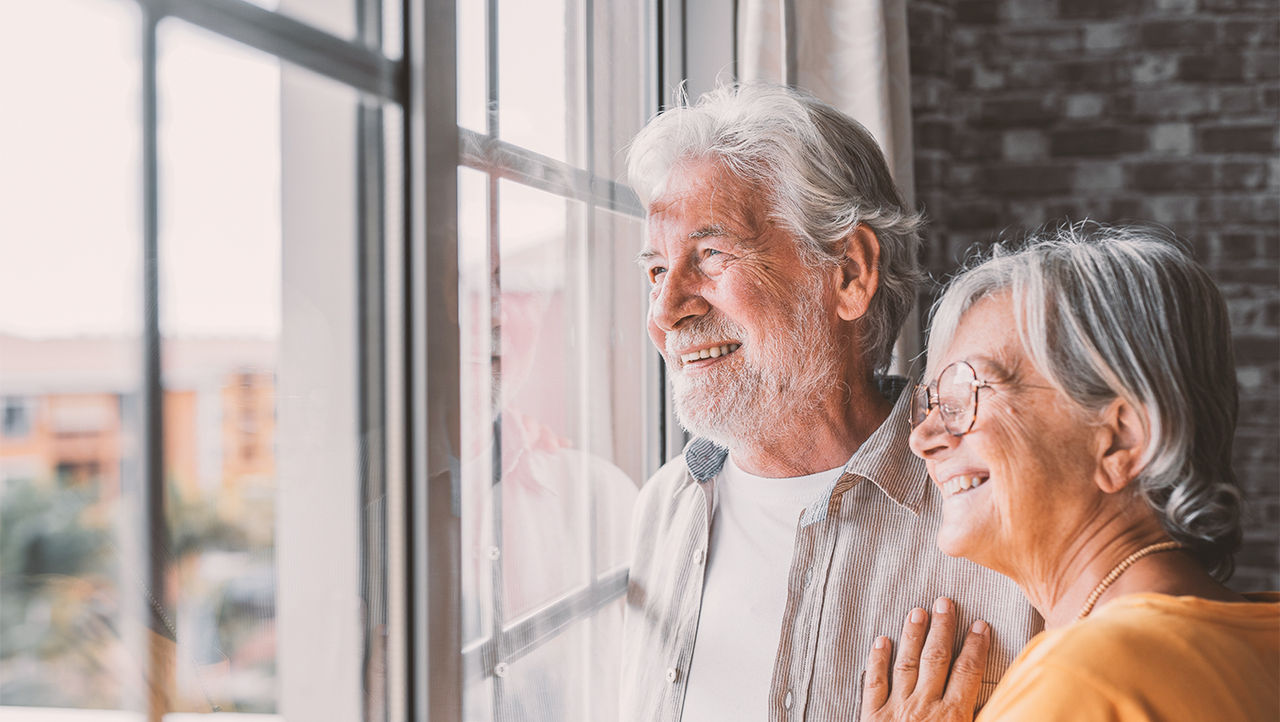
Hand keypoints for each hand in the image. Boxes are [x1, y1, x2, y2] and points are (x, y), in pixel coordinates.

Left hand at [859, 597, 989, 721]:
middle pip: (935, 659)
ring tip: (917, 612)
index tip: (980, 626)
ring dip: (912, 636)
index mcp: (953, 716)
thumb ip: (981, 717)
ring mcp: (896, 709)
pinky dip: (877, 661)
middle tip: (944, 603)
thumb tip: (995, 703)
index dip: (975, 647)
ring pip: (906, 664)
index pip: (967, 673)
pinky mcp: (872, 717)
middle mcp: (924, 706)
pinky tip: (881, 641)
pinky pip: (875, 683)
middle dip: (941, 629)